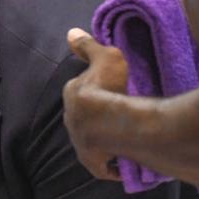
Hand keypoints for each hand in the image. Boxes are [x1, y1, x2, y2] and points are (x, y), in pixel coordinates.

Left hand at [64, 28, 128, 180]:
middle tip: (123, 111)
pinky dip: (114, 163)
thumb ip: (88, 46)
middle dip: (100, 115)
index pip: (82, 91)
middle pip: (87, 116)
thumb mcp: (106, 57)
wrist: (117, 123)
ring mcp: (82, 145)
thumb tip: (70, 33)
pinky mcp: (95, 165)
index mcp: (72, 96)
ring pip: (94, 140)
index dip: (98, 89)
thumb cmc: (110, 87)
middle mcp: (71, 122)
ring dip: (106, 138)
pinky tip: (127, 161)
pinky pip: (105, 165)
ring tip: (127, 135)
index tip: (115, 88)